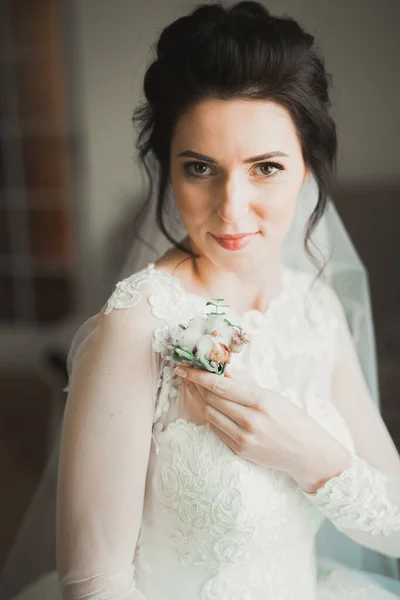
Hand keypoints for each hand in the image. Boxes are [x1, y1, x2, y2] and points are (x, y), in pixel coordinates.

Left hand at [174, 365, 351, 491]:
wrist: (307, 453)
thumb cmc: (293, 419)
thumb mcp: (272, 396)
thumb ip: (244, 384)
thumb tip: (221, 370)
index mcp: (260, 401)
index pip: (220, 386)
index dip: (198, 376)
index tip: (184, 368)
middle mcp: (250, 420)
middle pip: (211, 399)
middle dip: (195, 385)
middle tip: (186, 374)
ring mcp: (243, 438)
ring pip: (210, 414)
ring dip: (199, 400)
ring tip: (193, 388)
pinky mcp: (240, 450)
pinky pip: (216, 429)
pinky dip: (210, 415)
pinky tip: (207, 406)